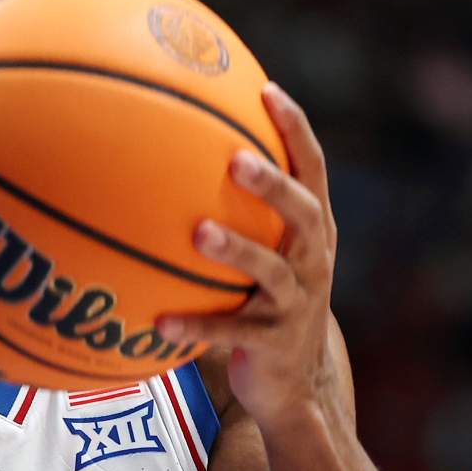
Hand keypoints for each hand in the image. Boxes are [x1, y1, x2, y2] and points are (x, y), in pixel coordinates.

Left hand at [158, 82, 342, 431]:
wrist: (294, 379)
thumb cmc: (266, 294)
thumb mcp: (267, 247)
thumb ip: (238, 203)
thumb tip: (174, 138)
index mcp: (312, 228)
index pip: (312, 168)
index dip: (296, 129)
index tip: (267, 91)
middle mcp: (312, 259)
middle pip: (302, 211)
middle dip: (272, 184)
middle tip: (235, 160)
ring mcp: (296, 302)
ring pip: (270, 271)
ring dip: (236, 250)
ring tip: (198, 232)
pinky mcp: (273, 343)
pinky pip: (230, 332)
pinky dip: (196, 326)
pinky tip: (158, 322)